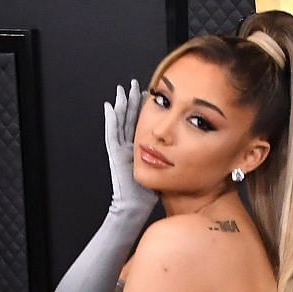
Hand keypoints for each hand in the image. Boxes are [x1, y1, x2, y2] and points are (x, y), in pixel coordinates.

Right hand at [103, 79, 158, 216]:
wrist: (135, 206)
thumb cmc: (149, 193)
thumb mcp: (162, 170)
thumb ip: (169, 158)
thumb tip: (182, 149)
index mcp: (139, 149)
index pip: (141, 123)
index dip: (143, 108)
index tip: (149, 93)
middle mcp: (128, 146)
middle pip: (129, 118)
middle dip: (131, 101)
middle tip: (134, 85)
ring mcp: (120, 149)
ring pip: (119, 122)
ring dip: (120, 105)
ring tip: (122, 90)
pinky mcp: (115, 154)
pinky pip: (112, 133)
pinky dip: (110, 119)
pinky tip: (110, 107)